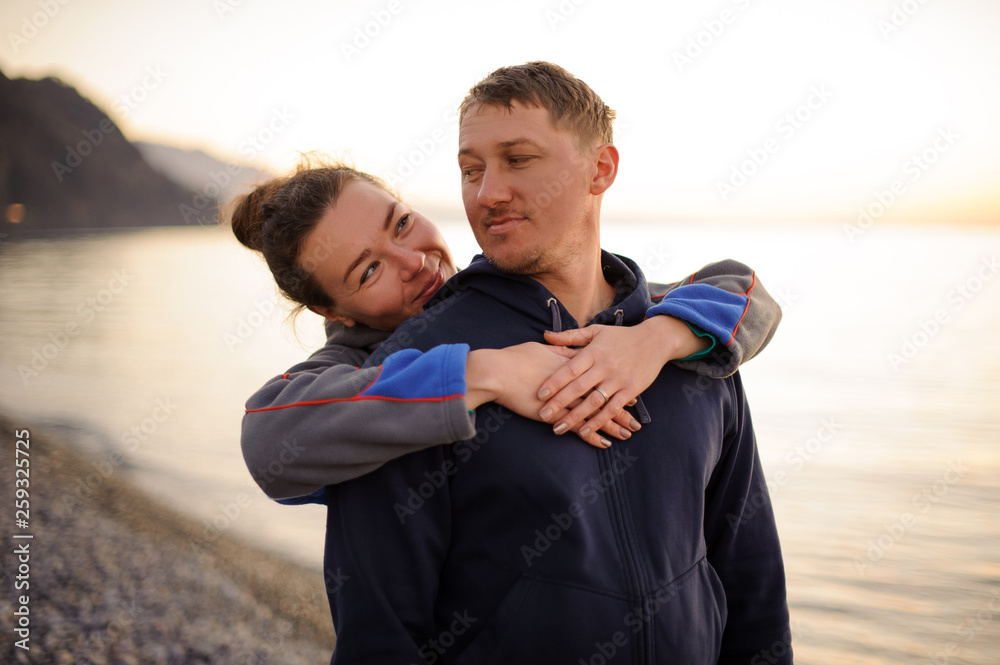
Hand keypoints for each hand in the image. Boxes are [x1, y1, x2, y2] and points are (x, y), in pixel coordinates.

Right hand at [465, 343, 634, 448]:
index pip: (599, 373)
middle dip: (621, 407)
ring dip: (613, 425)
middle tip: (637, 416)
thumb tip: (564, 343)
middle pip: (604, 394)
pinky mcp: (556, 414)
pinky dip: (592, 436)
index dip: (614, 381)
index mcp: (572, 363)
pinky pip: (579, 427)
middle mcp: (574, 382)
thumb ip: (556, 347)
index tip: (629, 387)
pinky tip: (605, 443)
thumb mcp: (540, 348)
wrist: (497, 371)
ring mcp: (566, 399)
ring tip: (629, 433)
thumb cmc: (515, 358)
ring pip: (596, 413)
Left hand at [537, 316, 706, 438]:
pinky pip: (613, 408)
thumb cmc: (621, 336)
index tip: (540, 395)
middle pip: (579, 387)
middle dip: (559, 403)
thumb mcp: (595, 331)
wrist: (655, 340)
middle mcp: (605, 366)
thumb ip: (570, 336)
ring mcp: (618, 379)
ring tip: (559, 428)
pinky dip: (599, 421)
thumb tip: (545, 335)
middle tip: (543, 416)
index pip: (570, 368)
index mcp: (594, 351)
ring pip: (594, 401)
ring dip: (576, 416)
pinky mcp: (631, 390)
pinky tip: (585, 431)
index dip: (555, 382)